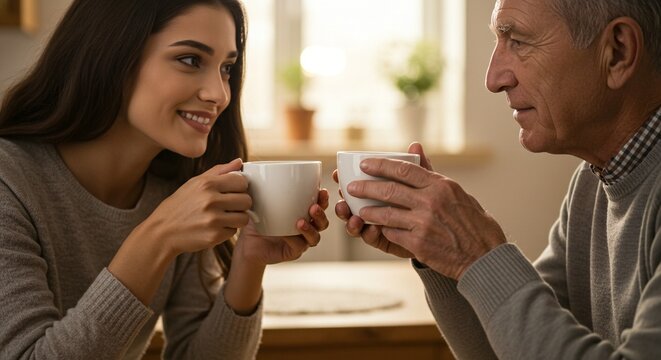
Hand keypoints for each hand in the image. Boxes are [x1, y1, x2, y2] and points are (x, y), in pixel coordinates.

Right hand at [148, 158, 250, 256]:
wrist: (162, 231)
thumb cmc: (180, 205)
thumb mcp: (195, 182)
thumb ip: (219, 171)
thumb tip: (239, 162)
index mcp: (207, 184)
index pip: (241, 181)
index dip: (241, 186)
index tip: (234, 190)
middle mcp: (211, 200)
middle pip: (246, 200)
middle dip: (241, 203)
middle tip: (230, 205)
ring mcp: (213, 220)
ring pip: (244, 217)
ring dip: (237, 218)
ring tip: (224, 216)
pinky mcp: (214, 236)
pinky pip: (234, 231)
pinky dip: (227, 230)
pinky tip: (215, 227)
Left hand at [235, 188, 329, 265]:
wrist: (246, 244)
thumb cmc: (256, 219)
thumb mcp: (258, 200)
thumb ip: (258, 185)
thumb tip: (244, 164)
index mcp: (303, 212)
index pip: (319, 204)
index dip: (324, 199)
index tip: (321, 190)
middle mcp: (306, 227)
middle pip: (322, 222)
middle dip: (321, 213)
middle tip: (314, 206)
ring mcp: (301, 241)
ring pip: (315, 236)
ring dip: (311, 228)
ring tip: (300, 221)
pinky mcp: (293, 253)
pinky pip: (299, 246)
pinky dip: (295, 239)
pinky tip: (287, 233)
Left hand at [337, 143, 505, 279]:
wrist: (484, 256)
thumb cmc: (472, 222)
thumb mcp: (456, 192)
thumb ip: (431, 171)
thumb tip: (414, 145)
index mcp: (440, 185)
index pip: (403, 169)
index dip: (380, 165)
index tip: (364, 164)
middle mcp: (431, 202)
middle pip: (389, 190)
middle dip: (365, 188)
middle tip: (351, 187)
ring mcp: (424, 223)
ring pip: (386, 214)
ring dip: (368, 212)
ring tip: (358, 210)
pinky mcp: (419, 244)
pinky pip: (392, 233)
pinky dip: (383, 230)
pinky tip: (378, 229)